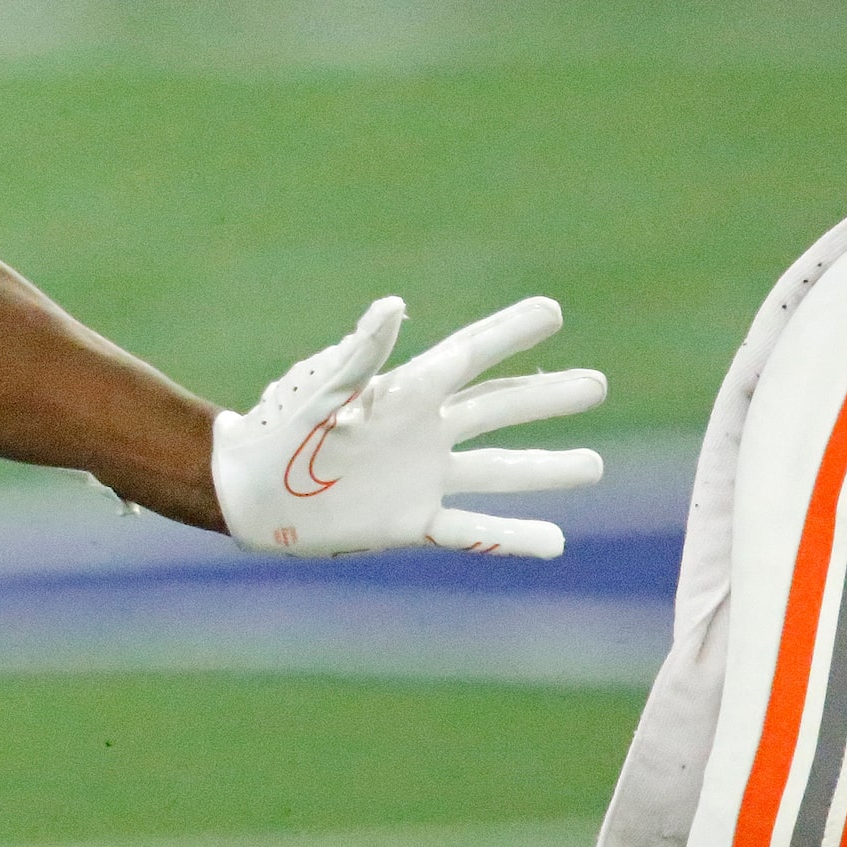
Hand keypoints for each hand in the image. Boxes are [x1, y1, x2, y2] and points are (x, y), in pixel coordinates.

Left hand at [210, 296, 605, 559]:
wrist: (248, 491)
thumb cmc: (279, 431)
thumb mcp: (324, 388)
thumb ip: (362, 353)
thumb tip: (394, 305)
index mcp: (404, 394)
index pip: (470, 357)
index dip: (510, 333)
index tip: (552, 311)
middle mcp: (421, 433)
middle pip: (497, 409)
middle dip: (546, 398)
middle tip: (597, 384)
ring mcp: (421, 478)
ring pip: (500, 471)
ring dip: (547, 468)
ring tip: (595, 463)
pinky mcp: (410, 521)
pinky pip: (474, 531)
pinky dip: (514, 537)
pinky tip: (557, 541)